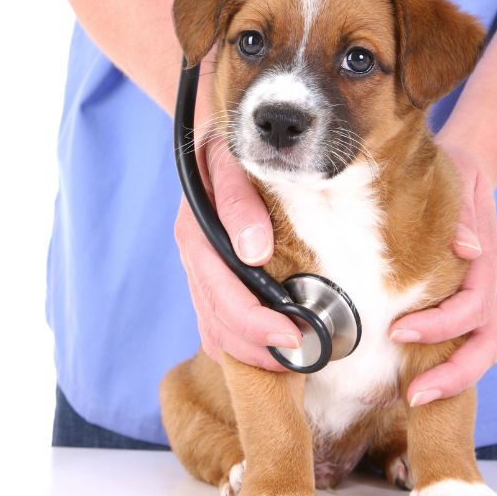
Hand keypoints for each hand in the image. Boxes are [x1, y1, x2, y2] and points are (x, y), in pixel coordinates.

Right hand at [174, 136, 301, 370]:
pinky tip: (267, 345)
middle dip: (259, 349)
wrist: (213, 138)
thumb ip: (239, 204)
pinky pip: (215, 321)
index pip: (224, 297)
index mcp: (197, 236)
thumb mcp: (232, 161)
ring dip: (250, 352)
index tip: (294, 336)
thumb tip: (255, 252)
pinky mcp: (208, 276)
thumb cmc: (229, 146)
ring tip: (289, 358)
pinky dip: (240, 342)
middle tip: (302, 356)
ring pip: (215, 329)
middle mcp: (194, 259)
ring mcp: (199, 271)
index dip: (258, 325)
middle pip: (219, 324)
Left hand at [389, 148, 496, 405]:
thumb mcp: (459, 184)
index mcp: (486, 264)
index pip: (472, 307)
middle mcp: (488, 288)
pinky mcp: (466, 305)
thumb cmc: (457, 179)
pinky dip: (444, 366)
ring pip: (480, 351)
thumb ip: (465, 216)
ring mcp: (481, 300)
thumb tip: (467, 248)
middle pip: (487, 345)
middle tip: (412, 396)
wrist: (469, 170)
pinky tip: (410, 378)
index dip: (440, 326)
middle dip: (453, 375)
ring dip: (450, 380)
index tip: (398, 332)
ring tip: (409, 397)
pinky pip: (465, 343)